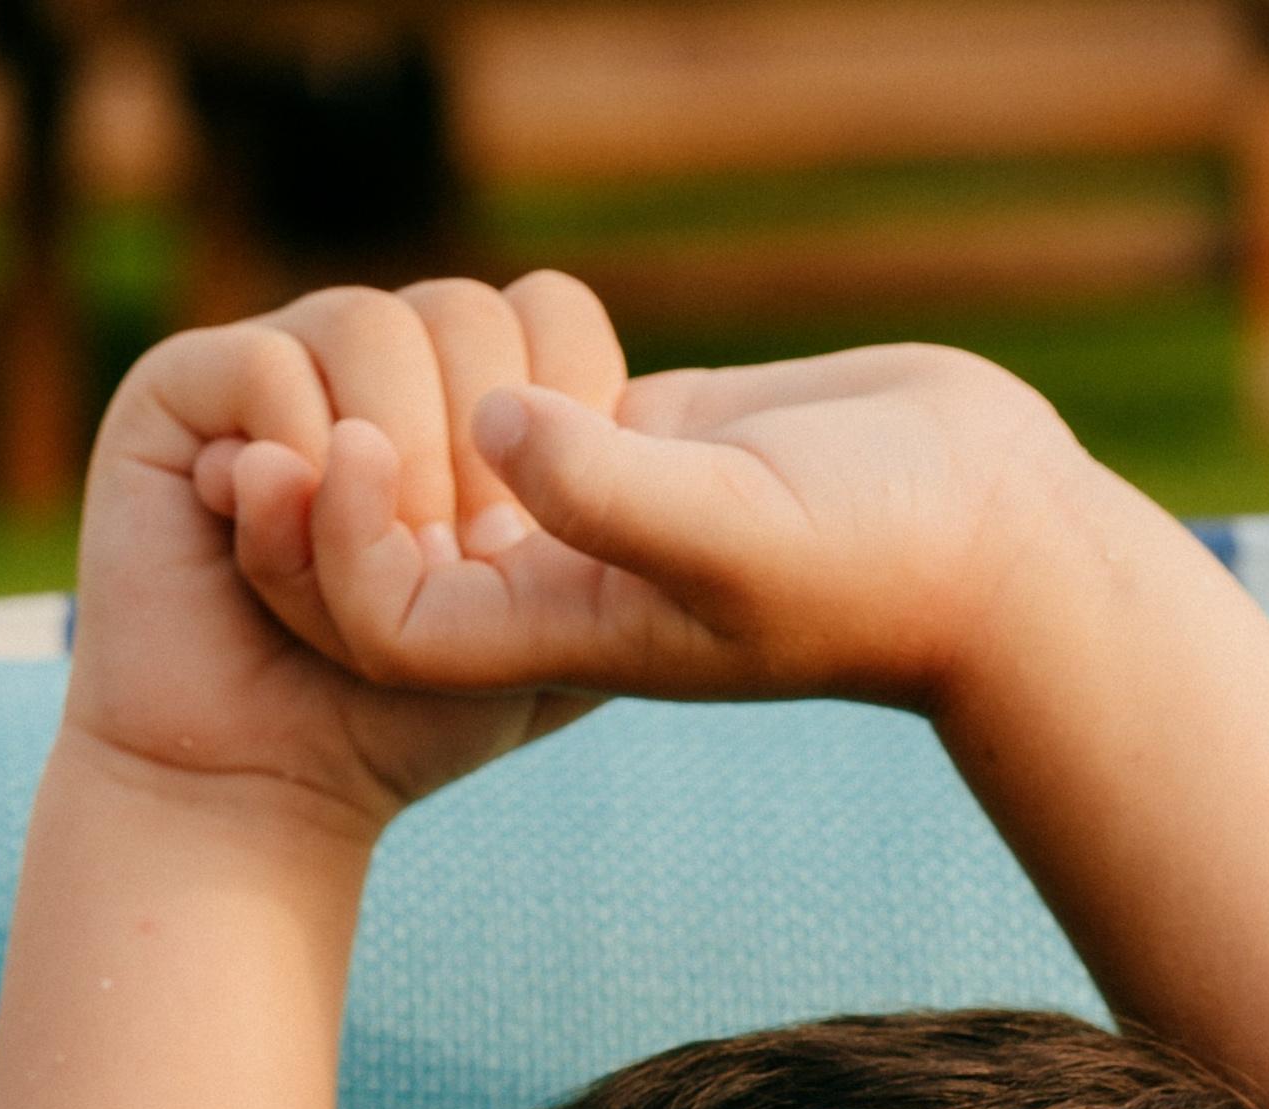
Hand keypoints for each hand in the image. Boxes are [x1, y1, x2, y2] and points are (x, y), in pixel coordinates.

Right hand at [66, 273, 631, 829]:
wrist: (260, 791)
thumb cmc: (406, 729)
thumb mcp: (550, 638)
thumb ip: (613, 542)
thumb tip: (640, 429)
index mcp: (464, 408)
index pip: (548, 313)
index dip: (565, 406)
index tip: (528, 543)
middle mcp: (375, 370)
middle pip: (465, 309)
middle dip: (475, 459)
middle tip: (447, 570)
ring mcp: (281, 370)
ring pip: (371, 326)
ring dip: (391, 468)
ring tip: (361, 565)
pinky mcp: (182, 394)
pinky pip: (266, 369)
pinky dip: (290, 465)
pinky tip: (273, 527)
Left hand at [224, 306, 1114, 719]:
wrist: (991, 533)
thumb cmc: (884, 556)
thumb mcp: (743, 529)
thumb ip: (614, 491)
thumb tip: (493, 434)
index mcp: (567, 630)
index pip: (388, 628)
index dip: (329, 550)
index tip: (344, 443)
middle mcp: (564, 584)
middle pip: (384, 565)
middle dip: (314, 494)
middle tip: (277, 397)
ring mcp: (596, 511)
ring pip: (440, 478)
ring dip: (386, 416)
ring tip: (351, 342)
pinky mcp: (635, 436)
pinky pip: (509, 405)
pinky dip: (471, 363)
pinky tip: (468, 317)